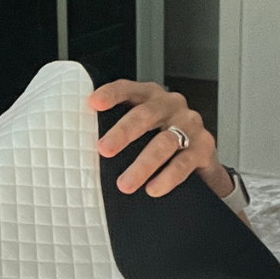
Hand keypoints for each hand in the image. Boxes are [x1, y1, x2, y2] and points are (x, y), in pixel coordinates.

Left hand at [89, 80, 233, 199]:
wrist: (198, 158)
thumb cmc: (156, 140)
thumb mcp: (137, 130)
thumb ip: (114, 132)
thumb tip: (76, 149)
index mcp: (149, 97)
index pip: (128, 89)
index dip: (112, 94)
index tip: (94, 103)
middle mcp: (170, 106)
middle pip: (146, 114)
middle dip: (123, 132)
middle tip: (104, 149)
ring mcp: (189, 125)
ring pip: (165, 142)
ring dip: (143, 165)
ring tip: (125, 184)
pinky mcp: (203, 147)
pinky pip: (184, 162)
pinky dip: (167, 177)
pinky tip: (153, 189)